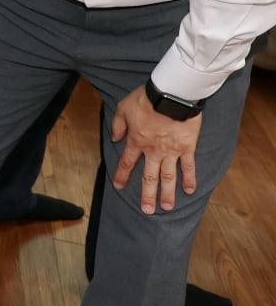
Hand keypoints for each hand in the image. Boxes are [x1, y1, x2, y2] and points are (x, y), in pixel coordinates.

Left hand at [111, 85, 201, 213]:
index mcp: (137, 142)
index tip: (119, 187)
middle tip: (147, 210)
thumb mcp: (123, 108)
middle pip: (149, 176)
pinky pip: (189, 166)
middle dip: (147, 194)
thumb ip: (118, 125)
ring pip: (168, 176)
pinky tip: (190, 190)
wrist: (171, 95)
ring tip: (167, 207)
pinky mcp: (187, 147)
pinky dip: (190, 178)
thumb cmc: (146, 99)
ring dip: (167, 193)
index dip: (122, 176)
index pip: (127, 163)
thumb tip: (114, 138)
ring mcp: (171, 151)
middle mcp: (153, 151)